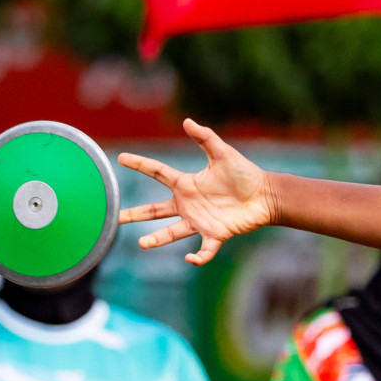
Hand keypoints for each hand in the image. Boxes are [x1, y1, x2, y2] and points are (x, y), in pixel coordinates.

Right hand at [118, 118, 276, 264]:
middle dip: (135, 215)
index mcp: (187, 184)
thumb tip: (187, 121)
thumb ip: (205, 138)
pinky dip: (198, 257)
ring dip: (157, 239)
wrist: (265, 196)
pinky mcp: (216, 234)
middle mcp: (188, 204)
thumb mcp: (223, 153)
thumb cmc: (245, 174)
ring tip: (142, 244)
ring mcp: (200, 221)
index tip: (120, 158)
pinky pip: (204, 249)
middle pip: (155, 210)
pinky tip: (190, 259)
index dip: (139, 164)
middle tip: (114, 218)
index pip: (157, 172)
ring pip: (173, 232)